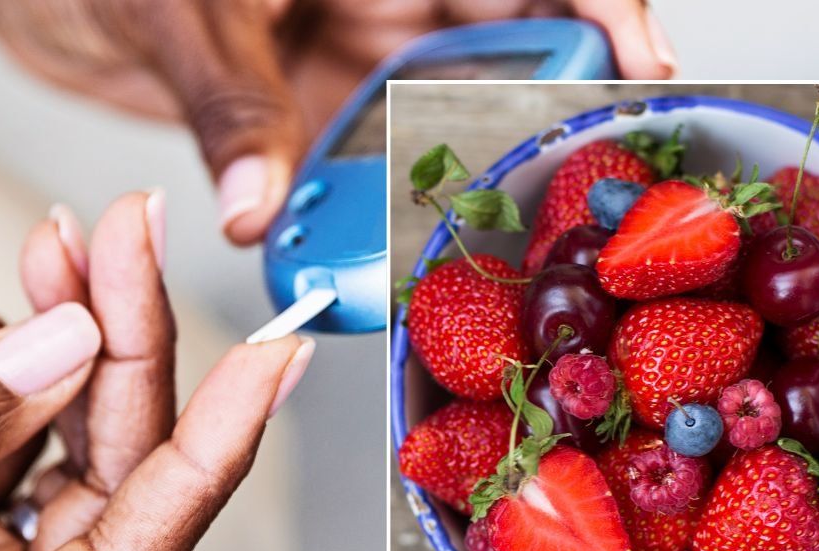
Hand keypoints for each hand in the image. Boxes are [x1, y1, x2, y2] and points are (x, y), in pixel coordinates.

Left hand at [0, 0, 676, 244]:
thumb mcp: (176, 11)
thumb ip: (230, 105)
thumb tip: (263, 207)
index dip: (602, 2)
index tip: (641, 61)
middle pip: (507, 50)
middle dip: (536, 117)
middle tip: (550, 187)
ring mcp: (348, 58)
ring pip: (436, 126)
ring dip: (442, 187)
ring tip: (447, 245)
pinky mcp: (307, 112)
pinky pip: (357, 170)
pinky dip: (360, 218)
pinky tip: (352, 258)